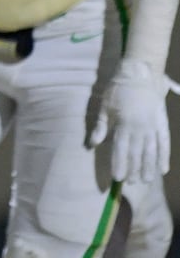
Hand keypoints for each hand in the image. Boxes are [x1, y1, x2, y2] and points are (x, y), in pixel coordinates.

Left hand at [88, 57, 172, 182]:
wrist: (139, 74)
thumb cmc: (118, 89)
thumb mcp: (104, 106)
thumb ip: (101, 127)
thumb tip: (92, 144)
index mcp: (124, 124)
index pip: (121, 150)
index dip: (119, 164)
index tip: (117, 178)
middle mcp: (140, 128)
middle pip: (137, 154)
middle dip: (134, 169)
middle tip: (132, 183)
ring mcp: (153, 127)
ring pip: (152, 152)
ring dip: (149, 168)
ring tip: (146, 180)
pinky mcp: (162, 124)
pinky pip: (164, 143)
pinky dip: (164, 157)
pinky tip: (163, 169)